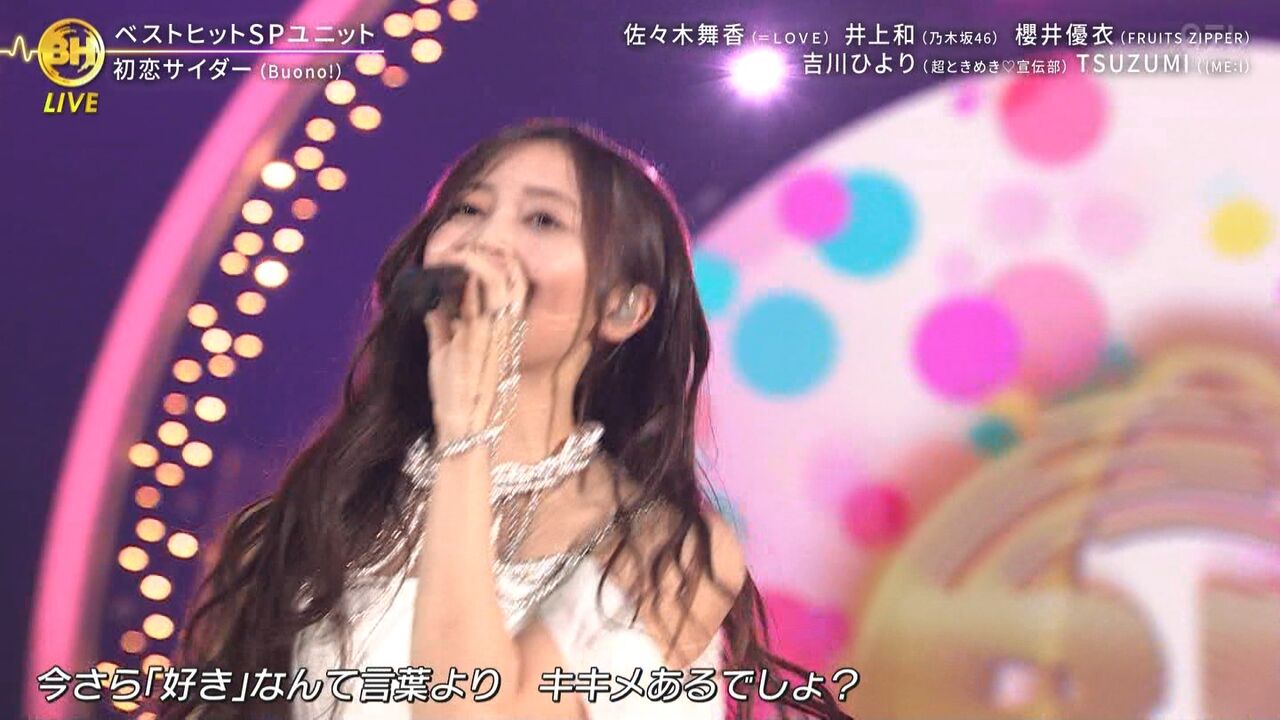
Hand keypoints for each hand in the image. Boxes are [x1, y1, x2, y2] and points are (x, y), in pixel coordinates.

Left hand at [421, 244, 529, 443]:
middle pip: (513, 273)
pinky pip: (480, 292)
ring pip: (501, 275)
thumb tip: (430, 302)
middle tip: (463, 246)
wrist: (462, 428)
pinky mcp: (479, 335)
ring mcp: (495, 330)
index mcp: (502, 331)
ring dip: (477, 256)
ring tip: (455, 253)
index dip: (498, 259)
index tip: (471, 250)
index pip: (513, 283)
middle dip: (492, 250)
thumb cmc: (455, 395)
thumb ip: (442, 327)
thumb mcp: (445, 355)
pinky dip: (465, 271)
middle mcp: (505, 327)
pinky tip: (449, 266)